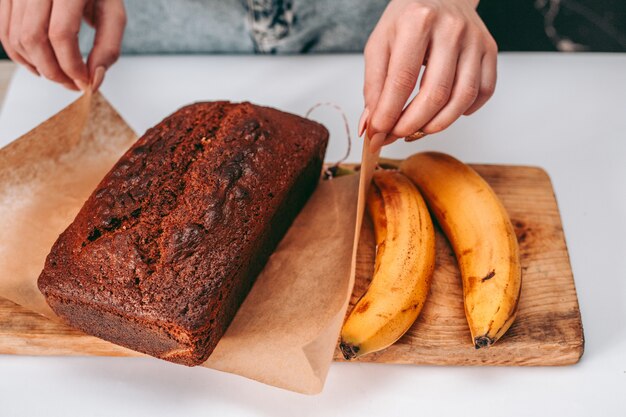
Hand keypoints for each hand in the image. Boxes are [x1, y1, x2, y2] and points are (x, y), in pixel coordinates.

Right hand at [0, 0, 125, 90]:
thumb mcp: (113, 13)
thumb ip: (108, 47)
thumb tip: (94, 80)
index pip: (61, 34)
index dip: (71, 65)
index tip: (85, 81)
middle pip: (34, 38)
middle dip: (53, 71)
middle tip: (71, 84)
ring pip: (17, 38)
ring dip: (37, 66)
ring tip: (59, 75)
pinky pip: (5, 31)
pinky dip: (20, 55)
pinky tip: (39, 65)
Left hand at [360, 0, 497, 150]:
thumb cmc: (407, 18)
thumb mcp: (380, 44)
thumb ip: (373, 86)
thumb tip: (370, 127)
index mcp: (417, 22)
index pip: (402, 80)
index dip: (389, 114)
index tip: (377, 134)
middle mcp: (451, 29)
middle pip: (435, 94)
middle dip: (412, 124)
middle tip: (395, 136)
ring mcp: (475, 40)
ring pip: (462, 98)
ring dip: (437, 124)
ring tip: (417, 130)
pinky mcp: (490, 49)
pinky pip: (483, 92)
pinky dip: (464, 111)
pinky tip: (445, 112)